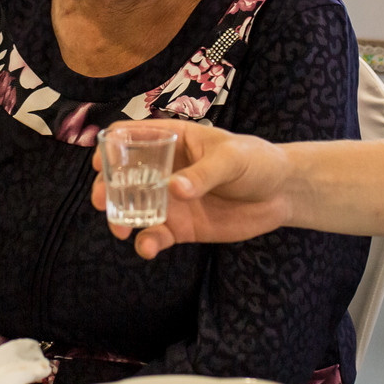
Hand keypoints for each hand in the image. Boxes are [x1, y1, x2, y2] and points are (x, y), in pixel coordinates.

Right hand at [93, 122, 295, 258]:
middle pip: (124, 176)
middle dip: (107, 188)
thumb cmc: (257, 161)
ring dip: (121, 219)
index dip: (111, 146)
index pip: (133, 136)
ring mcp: (171, 199)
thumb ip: (204, 174)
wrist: (283, 193)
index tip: (100, 162)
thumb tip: (173, 190)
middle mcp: (165, 169)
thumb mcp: (232, 159)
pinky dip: (147, 242)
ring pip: (134, 208)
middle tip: (102, 202)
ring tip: (121, 230)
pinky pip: (156, 235)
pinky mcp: (182, 227)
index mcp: (174, 140)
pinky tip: (147, 247)